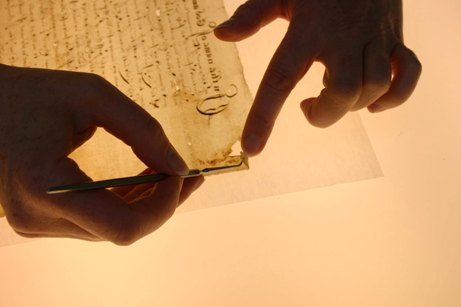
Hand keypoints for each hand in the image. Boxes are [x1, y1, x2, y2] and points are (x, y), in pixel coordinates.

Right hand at [0, 64, 203, 244]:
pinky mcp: (41, 219)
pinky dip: (126, 201)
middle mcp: (38, 217)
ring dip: (147, 202)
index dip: (163, 206)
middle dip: (163, 203)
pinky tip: (145, 178)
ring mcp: (37, 223)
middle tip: (191, 175)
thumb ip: (143, 130)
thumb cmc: (32, 93)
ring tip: (171, 173)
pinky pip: (98, 220)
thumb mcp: (93, 95)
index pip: (123, 226)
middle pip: (123, 230)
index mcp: (45, 186)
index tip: (181, 173)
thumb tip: (180, 168)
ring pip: (113, 228)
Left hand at [215, 0, 421, 154]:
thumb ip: (252, 15)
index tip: (252, 148)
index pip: (281, 79)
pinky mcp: (396, 39)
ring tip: (332, 94)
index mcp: (307, 30)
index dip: (264, 117)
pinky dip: (394, 97)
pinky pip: (407, 76)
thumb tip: (221, 35)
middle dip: (325, 114)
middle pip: (343, 92)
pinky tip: (374, 101)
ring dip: (354, 104)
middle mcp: (343, 37)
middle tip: (308, 106)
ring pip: (375, 86)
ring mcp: (375, 38)